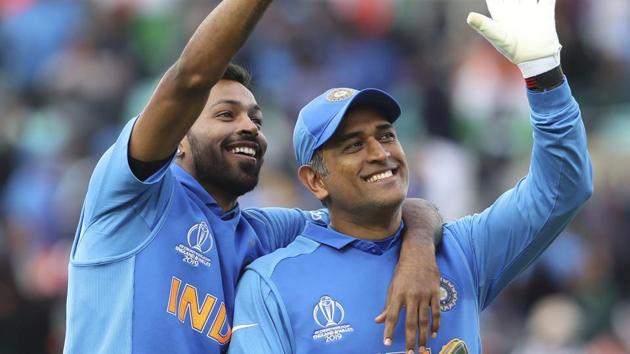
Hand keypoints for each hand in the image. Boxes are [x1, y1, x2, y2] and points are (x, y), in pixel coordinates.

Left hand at [376, 198, 442, 352]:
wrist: (418, 253)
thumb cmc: (403, 270)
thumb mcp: (392, 286)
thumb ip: (387, 305)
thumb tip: (378, 320)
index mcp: (397, 294)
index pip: (391, 316)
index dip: (389, 330)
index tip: (387, 343)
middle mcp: (411, 296)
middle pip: (410, 322)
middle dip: (410, 339)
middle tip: (410, 353)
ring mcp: (424, 295)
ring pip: (424, 320)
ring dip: (423, 336)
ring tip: (422, 348)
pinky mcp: (435, 293)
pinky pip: (436, 312)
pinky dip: (436, 324)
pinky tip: (434, 333)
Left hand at [467, 0, 560, 76]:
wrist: (537, 61)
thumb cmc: (514, 51)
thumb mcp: (499, 37)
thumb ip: (485, 26)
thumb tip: (468, 16)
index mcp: (502, 16)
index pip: (495, 0)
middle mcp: (515, 12)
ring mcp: (530, 12)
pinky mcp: (544, 14)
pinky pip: (547, 0)